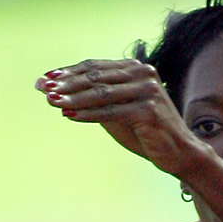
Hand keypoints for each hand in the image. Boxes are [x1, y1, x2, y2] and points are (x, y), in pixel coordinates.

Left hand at [36, 60, 206, 179]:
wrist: (179, 154)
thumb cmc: (146, 134)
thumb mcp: (116, 114)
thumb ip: (93, 102)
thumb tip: (56, 94)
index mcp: (134, 69)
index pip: (94, 67)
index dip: (67, 73)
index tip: (44, 80)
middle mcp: (142, 73)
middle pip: (95, 77)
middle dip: (66, 84)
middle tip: (43, 88)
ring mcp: (146, 90)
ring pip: (101, 93)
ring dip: (73, 98)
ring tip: (52, 102)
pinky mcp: (148, 110)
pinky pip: (112, 112)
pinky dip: (89, 114)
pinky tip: (70, 116)